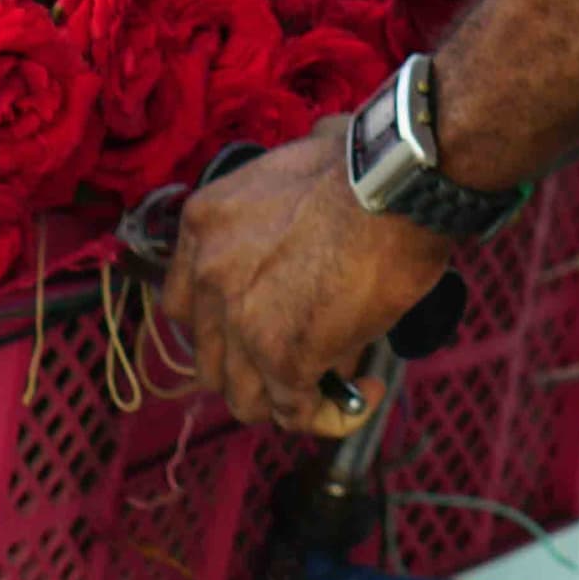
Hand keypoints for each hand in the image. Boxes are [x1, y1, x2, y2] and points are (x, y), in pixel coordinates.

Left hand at [163, 122, 457, 434]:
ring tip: (333, 385)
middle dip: (255, 369)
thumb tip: (306, 223)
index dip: (223, 328)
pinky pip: (296, 411)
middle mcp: (207, 277)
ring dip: (286, 399)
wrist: (394, 180)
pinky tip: (364, 394)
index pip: (184, 305)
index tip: (262, 328)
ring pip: (244, 398)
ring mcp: (240, 321)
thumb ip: (275, 215)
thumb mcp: (287, 173)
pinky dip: (327, 414)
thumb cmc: (362, 165)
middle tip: (304, 360)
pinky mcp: (284, 357)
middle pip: (210, 360)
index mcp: (202, 226)